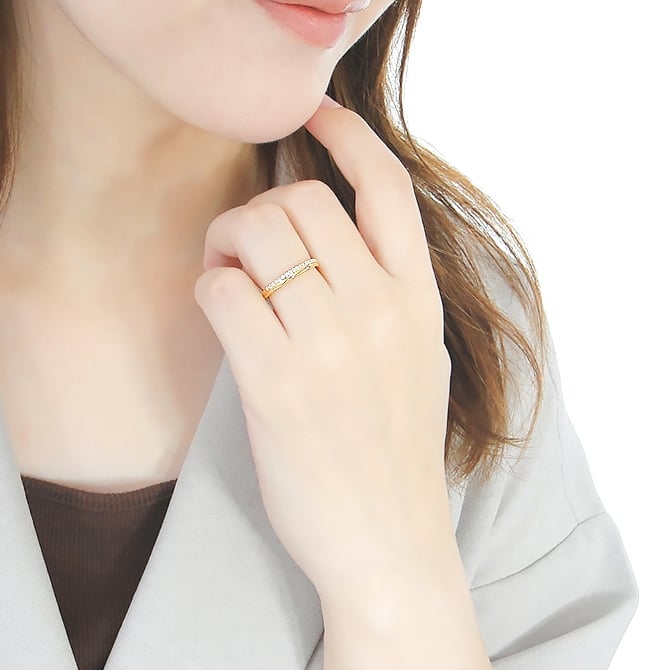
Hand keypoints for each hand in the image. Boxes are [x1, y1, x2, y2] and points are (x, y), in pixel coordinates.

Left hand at [193, 95, 458, 605]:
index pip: (386, 188)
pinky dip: (210, 289)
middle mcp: (379, 310)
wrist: (389, 542)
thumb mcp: (420, 361)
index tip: (316, 114)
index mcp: (419, 301)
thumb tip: (332, 247)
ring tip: (229, 281)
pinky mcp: (277, 383)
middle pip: (302, 200)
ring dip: (226, 245)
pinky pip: (223, 291)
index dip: (349, 136)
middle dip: (259, 210)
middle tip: (243, 250)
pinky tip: (222, 316)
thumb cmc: (398, 453)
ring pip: (256, 232)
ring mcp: (329, 344)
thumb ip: (391, 298)